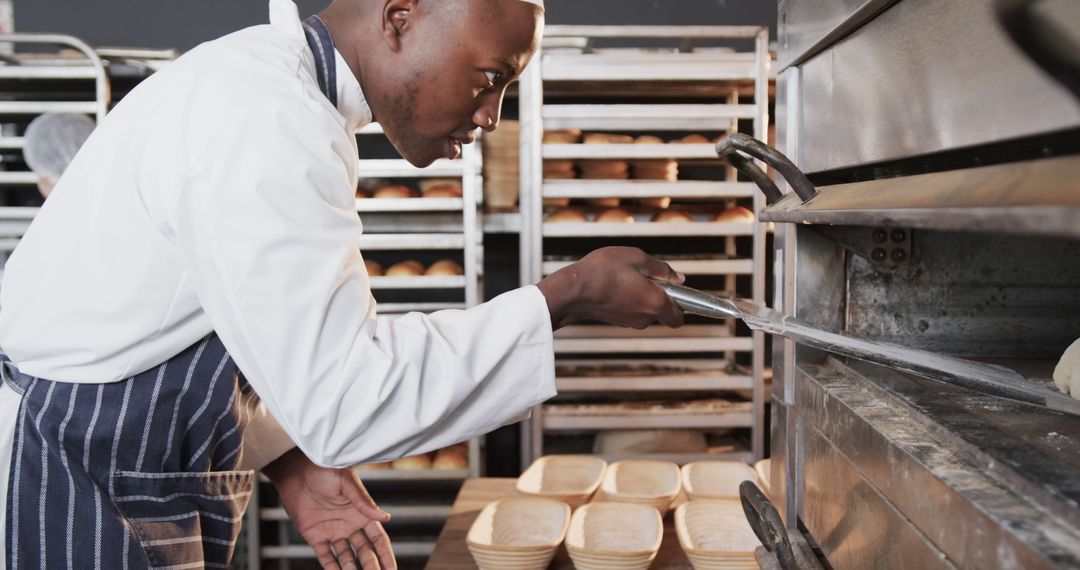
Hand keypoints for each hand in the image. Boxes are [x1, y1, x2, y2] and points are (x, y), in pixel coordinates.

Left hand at [264, 448, 395, 569]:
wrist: (295, 469)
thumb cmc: (324, 469)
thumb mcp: (347, 484)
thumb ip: (364, 503)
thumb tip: (386, 518)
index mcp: (361, 512)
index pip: (377, 538)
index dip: (385, 554)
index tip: (392, 569)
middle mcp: (349, 524)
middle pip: (364, 551)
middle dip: (371, 566)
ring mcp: (332, 531)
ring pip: (346, 557)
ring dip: (352, 569)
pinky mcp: (314, 535)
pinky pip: (325, 556)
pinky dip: (331, 568)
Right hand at [537, 246, 684, 329]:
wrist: (572, 290)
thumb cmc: (603, 271)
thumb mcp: (636, 257)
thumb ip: (661, 268)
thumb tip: (679, 277)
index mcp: (656, 302)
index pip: (679, 317)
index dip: (683, 304)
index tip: (678, 291)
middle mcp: (645, 317)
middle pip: (663, 312)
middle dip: (660, 296)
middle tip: (647, 276)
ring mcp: (630, 321)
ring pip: (646, 310)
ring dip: (643, 296)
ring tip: (627, 277)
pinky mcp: (617, 320)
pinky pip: (632, 310)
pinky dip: (629, 299)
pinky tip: (616, 284)